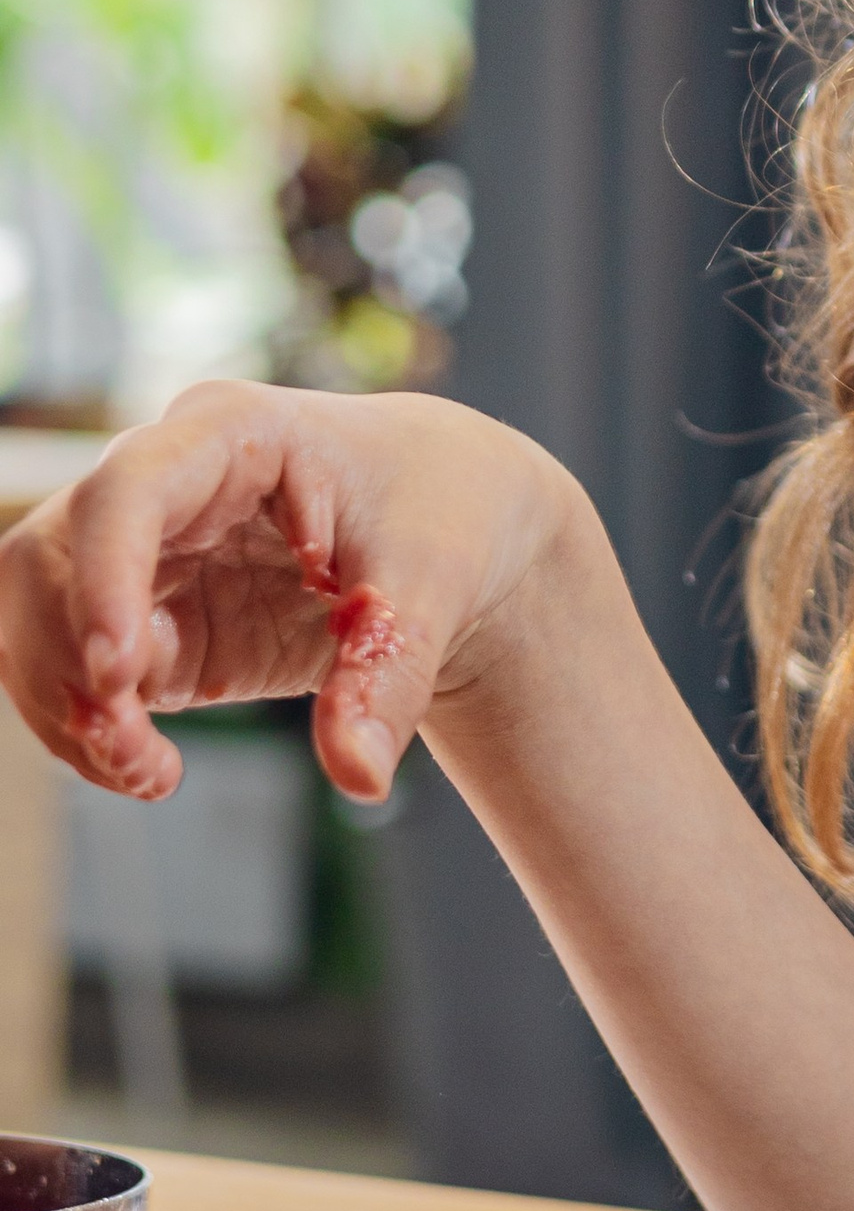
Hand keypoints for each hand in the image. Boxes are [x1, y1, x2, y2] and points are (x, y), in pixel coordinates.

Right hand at [0, 381, 579, 807]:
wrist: (455, 520)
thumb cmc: (441, 516)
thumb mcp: (433, 589)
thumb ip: (388, 678)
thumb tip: (359, 777)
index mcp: (232, 433)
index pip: (129, 491)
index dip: (104, 578)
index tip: (119, 673)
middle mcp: (167, 480)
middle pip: (52, 558)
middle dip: (69, 662)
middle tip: (133, 749)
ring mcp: (148, 548)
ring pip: (40, 618)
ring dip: (68, 706)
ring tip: (148, 773)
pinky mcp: (152, 615)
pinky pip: (80, 669)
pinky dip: (92, 727)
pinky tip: (148, 770)